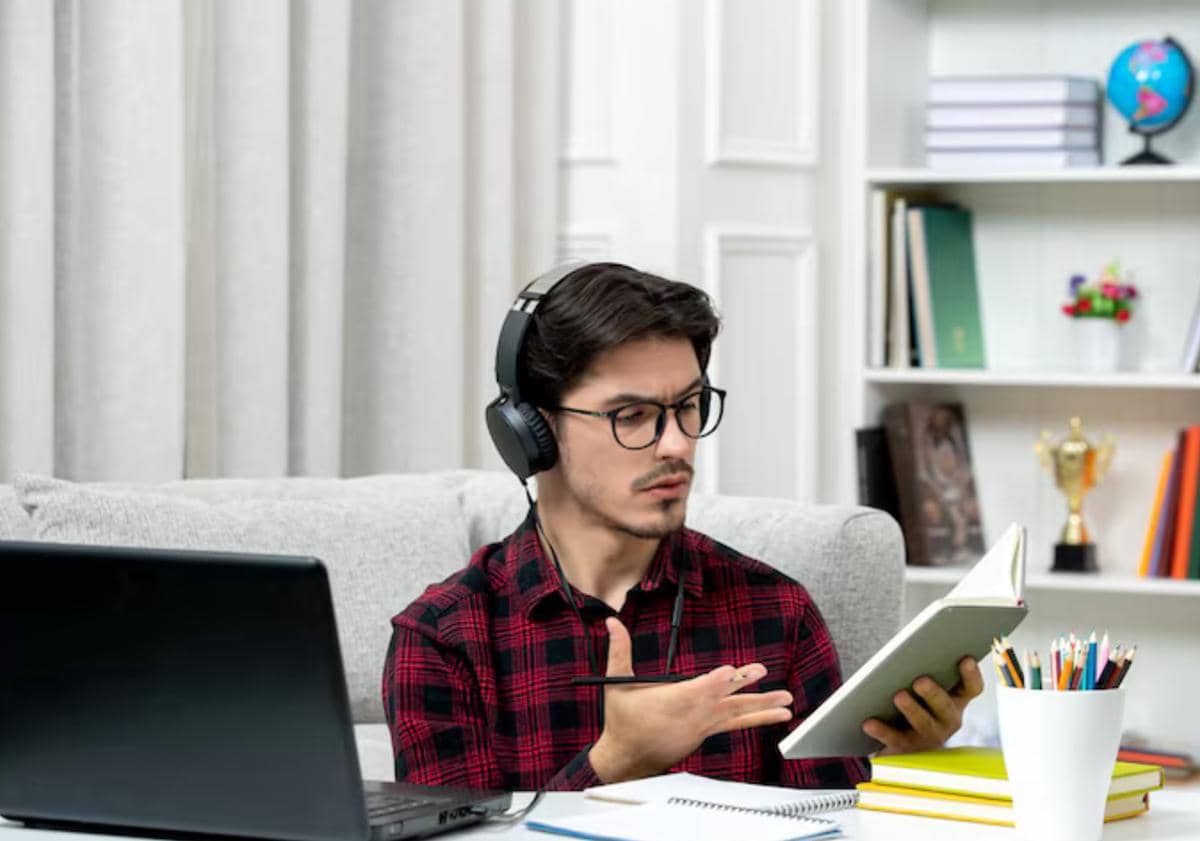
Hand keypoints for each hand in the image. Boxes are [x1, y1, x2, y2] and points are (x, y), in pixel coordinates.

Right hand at [588, 617, 792, 782]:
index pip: (699, 689)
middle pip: (725, 701)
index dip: (716, 681)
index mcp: (673, 701)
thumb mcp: (617, 683)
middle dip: (748, 690)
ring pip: (735, 715)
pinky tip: (769, 716)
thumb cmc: (623, 720)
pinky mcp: (704, 735)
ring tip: (786, 705)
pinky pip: (733, 725)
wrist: (626, 758)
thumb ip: (619, 650)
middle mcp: (692, 716)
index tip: (732, 672)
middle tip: (771, 682)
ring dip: (762, 709)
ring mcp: (701, 727)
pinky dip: (752, 720)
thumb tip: (613, 622)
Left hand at [861, 657, 983, 755]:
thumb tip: (909, 652)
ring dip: (911, 709)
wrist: (899, 741)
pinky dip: (881, 730)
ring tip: (898, 696)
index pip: (971, 688)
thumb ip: (923, 670)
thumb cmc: (912, 699)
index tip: (966, 659)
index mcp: (955, 699)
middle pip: (945, 707)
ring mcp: (930, 737)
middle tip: (920, 681)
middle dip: (933, 693)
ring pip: (923, 724)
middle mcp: (948, 720)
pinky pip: (895, 739)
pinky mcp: (908, 749)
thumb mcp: (922, 687)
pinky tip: (868, 722)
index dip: (971, 675)